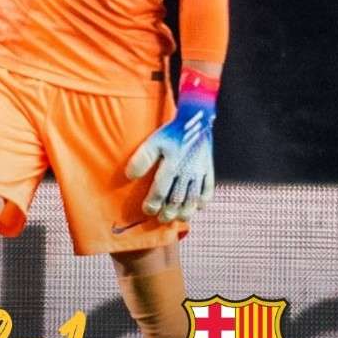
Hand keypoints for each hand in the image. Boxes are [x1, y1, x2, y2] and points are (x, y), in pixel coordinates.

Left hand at [126, 68, 218, 222]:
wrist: (195, 119)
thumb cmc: (171, 132)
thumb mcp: (153, 141)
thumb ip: (142, 159)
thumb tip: (129, 176)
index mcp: (172, 164)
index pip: (161, 191)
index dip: (153, 203)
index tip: (147, 210)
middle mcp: (187, 171)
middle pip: (178, 199)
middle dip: (168, 212)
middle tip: (161, 218)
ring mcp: (200, 172)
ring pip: (193, 199)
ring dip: (185, 211)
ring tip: (177, 217)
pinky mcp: (209, 170)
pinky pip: (208, 190)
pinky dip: (203, 201)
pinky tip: (197, 208)